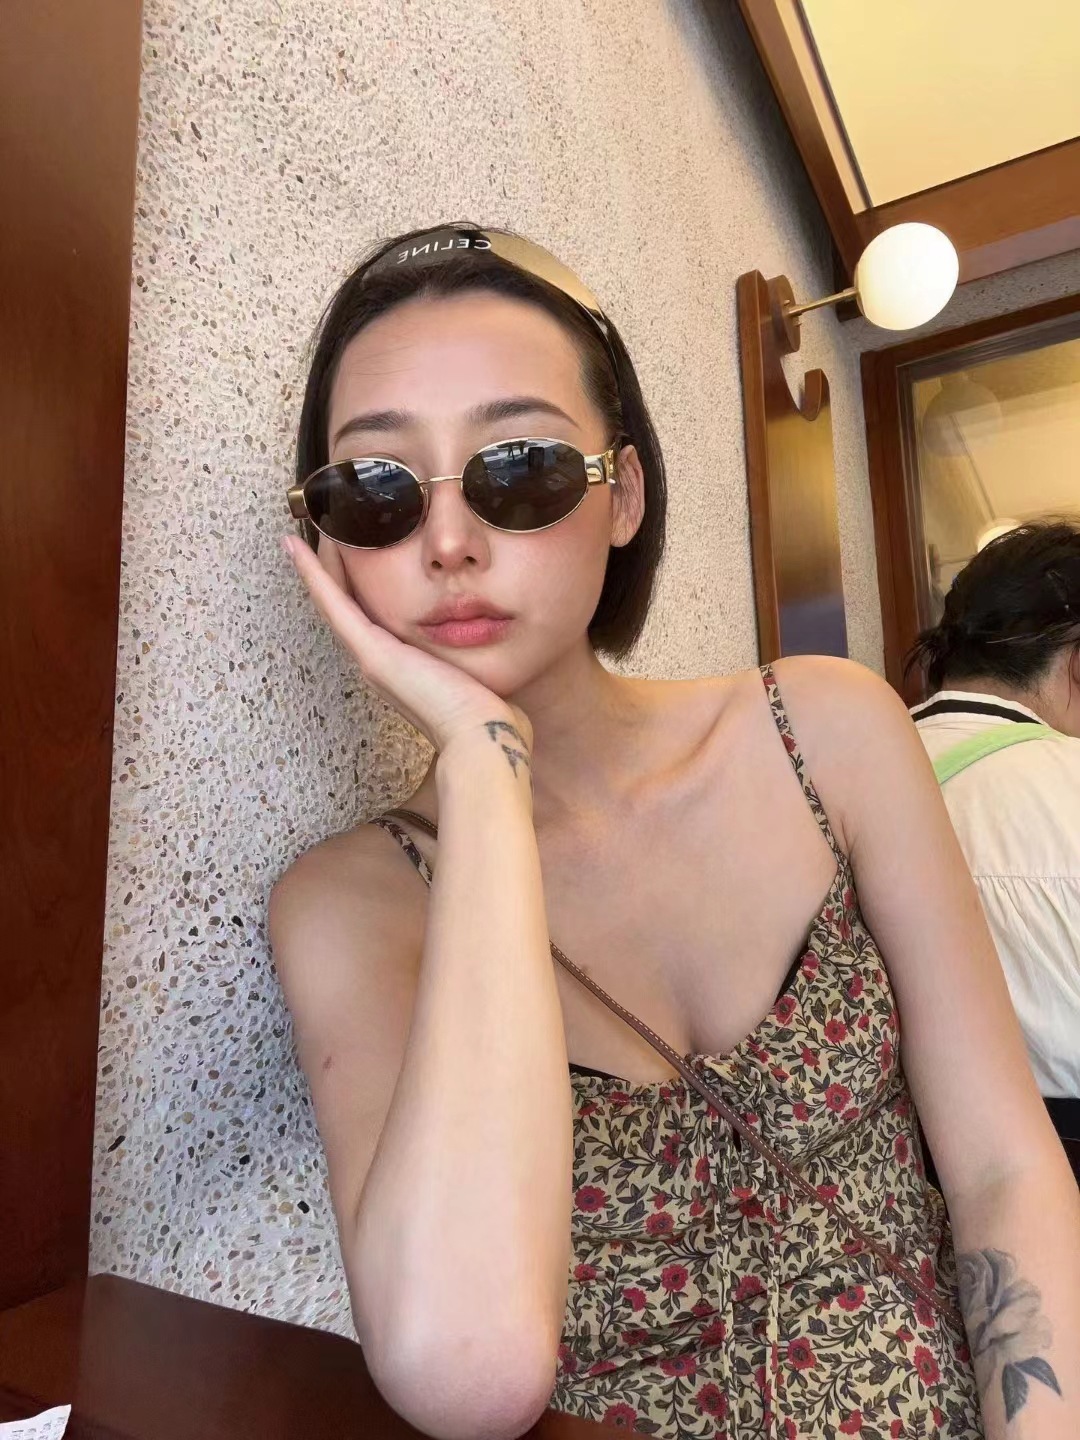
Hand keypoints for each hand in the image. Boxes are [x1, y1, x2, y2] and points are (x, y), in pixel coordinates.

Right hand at [281, 534, 531, 756]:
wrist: (483, 739)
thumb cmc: (489, 719)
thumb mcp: (481, 679)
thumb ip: (478, 666)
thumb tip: (498, 657)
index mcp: (402, 670)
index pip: (371, 621)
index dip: (356, 591)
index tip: (349, 562)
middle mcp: (379, 665)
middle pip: (347, 609)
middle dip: (331, 575)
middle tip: (321, 537)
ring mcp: (372, 660)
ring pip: (335, 603)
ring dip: (318, 569)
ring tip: (299, 538)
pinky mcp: (374, 654)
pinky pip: (335, 605)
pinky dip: (314, 576)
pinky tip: (296, 547)